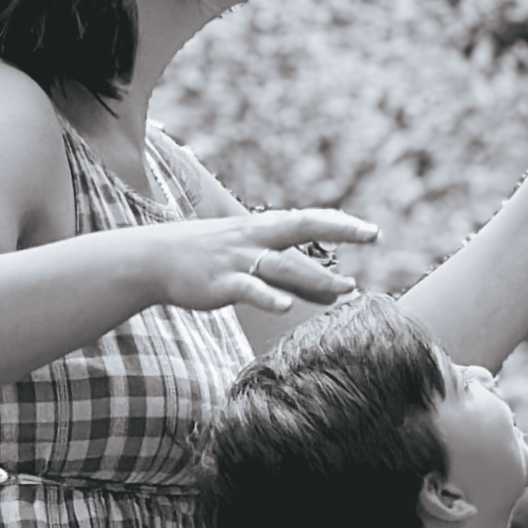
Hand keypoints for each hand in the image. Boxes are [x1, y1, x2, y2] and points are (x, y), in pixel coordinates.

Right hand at [143, 209, 378, 313]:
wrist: (154, 259)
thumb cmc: (210, 259)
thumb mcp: (254, 261)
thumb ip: (295, 277)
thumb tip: (335, 294)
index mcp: (264, 229)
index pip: (309, 220)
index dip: (341, 224)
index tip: (372, 231)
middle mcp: (255, 238)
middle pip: (303, 227)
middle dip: (339, 229)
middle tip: (373, 234)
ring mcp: (238, 260)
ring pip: (283, 265)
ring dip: (316, 276)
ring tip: (346, 288)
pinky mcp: (220, 282)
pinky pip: (248, 289)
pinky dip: (267, 296)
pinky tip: (285, 307)